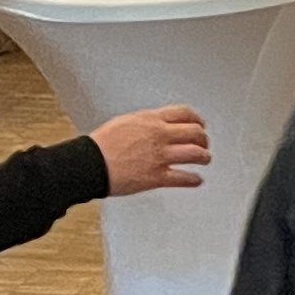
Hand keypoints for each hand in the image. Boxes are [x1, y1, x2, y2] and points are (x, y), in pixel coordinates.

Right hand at [90, 104, 210, 194]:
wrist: (90, 163)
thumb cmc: (102, 144)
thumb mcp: (125, 122)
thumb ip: (146, 122)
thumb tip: (156, 124)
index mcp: (151, 120)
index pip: (184, 113)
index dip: (197, 119)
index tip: (200, 124)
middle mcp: (159, 136)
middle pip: (195, 133)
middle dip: (203, 139)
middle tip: (204, 144)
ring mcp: (160, 156)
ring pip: (195, 154)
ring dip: (204, 157)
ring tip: (205, 159)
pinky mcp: (156, 177)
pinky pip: (183, 178)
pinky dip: (193, 179)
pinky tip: (197, 180)